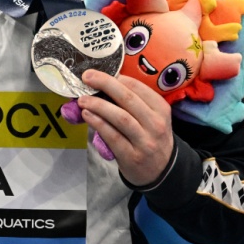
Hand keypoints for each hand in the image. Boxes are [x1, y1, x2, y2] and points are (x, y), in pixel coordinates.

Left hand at [73, 70, 174, 185]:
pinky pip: (112, 136)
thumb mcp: (152, 117)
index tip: (98, 72)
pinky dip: (98, 123)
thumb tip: (103, 83)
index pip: (137, 87)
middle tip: (87, 77)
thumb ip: (134, 102)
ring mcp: (144, 141)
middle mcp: (155, 124)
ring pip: (120, 117)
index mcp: (161, 109)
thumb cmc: (151, 137)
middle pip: (128, 99)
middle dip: (105, 84)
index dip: (116, 77)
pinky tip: (87, 115)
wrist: (161, 171)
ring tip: (82, 99)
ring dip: (98, 105)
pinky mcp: (132, 156)